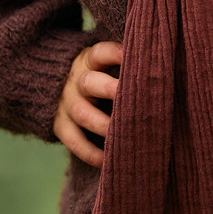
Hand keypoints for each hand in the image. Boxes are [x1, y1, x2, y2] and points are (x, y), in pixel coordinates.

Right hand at [53, 40, 123, 166]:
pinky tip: (108, 160)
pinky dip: (90, 152)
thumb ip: (124, 65)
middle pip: (90, 83)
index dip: (116, 53)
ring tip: (126, 135)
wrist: (51, 87)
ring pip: (82, 114)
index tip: (135, 58)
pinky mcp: (59, 125)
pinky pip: (74, 140)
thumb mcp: (102, 63)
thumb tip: (161, 67)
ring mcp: (66, 103)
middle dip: (110, 90)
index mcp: (88, 60)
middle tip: (135, 98)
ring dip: (104, 125)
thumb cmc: (96, 74)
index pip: (100, 53)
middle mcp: (76, 80)